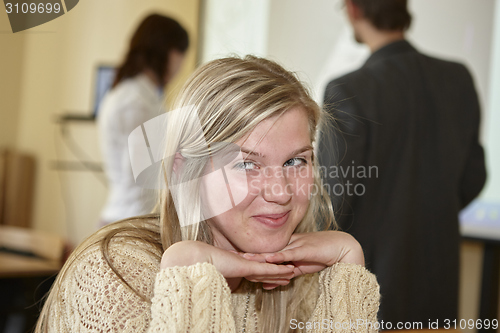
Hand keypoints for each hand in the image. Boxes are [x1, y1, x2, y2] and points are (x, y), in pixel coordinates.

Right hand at [160, 241, 294, 289]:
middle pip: (264, 269)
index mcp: (236, 266)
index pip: (254, 270)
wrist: (196, 258)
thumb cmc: (201, 267)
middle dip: (277, 271)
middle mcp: (243, 264)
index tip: (274, 273)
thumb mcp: (213, 275)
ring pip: (268, 269)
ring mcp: (246, 264)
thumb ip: (219, 278)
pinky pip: (266, 269)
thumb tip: (216, 285)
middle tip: (289, 273)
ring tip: (293, 273)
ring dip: (281, 272)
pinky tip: (287, 271)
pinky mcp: (247, 265)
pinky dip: (277, 270)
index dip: (265, 272)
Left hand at [240, 231, 363, 288]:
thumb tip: (269, 283)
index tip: (237, 258)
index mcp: (286, 248)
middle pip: (266, 250)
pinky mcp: (303, 249)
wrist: (340, 247)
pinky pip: (289, 253)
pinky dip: (278, 257)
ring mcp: (295, 245)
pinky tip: (269, 258)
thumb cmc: (321, 256)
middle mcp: (288, 245)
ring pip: (274, 252)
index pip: (266, 252)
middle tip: (234, 257)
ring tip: (245, 259)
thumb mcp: (300, 268)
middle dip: (250, 255)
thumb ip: (285, 275)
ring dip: (260, 256)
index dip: (252, 255)